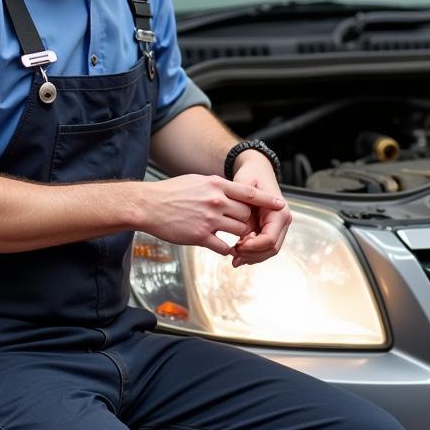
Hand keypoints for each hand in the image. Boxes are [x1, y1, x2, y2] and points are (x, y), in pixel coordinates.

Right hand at [144, 174, 283, 254]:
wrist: (149, 205)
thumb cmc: (172, 192)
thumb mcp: (199, 181)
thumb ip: (218, 186)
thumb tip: (232, 191)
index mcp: (217, 185)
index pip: (249, 193)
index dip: (267, 200)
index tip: (280, 205)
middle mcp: (216, 201)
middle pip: (246, 214)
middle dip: (246, 220)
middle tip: (241, 224)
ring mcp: (209, 219)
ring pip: (238, 230)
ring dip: (238, 235)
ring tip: (231, 235)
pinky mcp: (199, 236)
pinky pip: (223, 246)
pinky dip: (226, 248)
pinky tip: (219, 245)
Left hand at [228, 151, 291, 265]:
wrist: (257, 169)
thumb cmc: (250, 175)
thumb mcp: (245, 187)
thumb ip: (245, 210)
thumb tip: (244, 233)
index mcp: (280, 211)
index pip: (269, 239)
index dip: (253, 247)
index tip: (236, 246)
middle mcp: (283, 220)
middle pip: (271, 249)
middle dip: (252, 255)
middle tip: (233, 255)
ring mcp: (278, 226)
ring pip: (269, 251)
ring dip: (252, 257)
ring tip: (234, 257)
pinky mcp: (271, 228)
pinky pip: (264, 247)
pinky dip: (253, 253)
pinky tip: (238, 253)